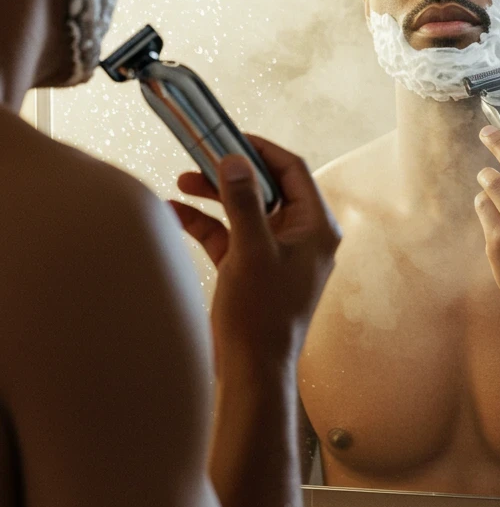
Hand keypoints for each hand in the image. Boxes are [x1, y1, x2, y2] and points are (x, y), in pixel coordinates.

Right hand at [170, 136, 339, 369]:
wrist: (254, 370)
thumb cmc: (262, 315)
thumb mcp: (250, 251)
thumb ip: (242, 202)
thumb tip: (234, 159)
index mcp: (316, 227)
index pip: (293, 170)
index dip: (261, 149)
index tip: (228, 135)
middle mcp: (302, 236)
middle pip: (266, 187)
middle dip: (230, 172)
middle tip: (198, 156)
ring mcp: (277, 252)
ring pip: (245, 210)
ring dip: (214, 196)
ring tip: (181, 182)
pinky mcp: (254, 269)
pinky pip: (230, 235)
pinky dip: (206, 224)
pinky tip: (175, 212)